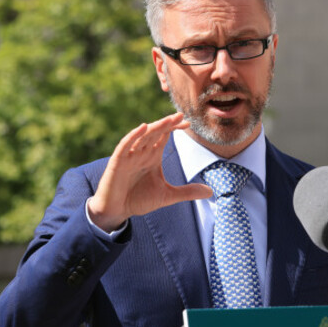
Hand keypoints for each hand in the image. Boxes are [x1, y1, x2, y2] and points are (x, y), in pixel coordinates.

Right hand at [87, 113, 212, 231]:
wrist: (116, 211)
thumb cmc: (139, 200)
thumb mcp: (168, 196)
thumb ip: (188, 192)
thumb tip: (211, 191)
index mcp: (152, 156)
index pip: (164, 136)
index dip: (175, 128)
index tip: (189, 123)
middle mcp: (141, 152)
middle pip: (155, 133)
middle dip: (168, 124)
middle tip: (181, 115)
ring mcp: (129, 156)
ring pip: (142, 136)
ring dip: (155, 127)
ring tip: (168, 119)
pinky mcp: (117, 162)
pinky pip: (125, 145)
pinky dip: (133, 136)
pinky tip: (143, 127)